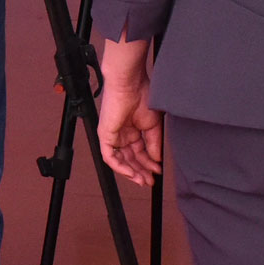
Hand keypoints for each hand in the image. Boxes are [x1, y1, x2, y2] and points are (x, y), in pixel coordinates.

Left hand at [97, 38, 162, 185]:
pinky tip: (131, 173)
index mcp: (133, 129)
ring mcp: (113, 135)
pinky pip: (110, 157)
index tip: (158, 171)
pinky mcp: (105, 136)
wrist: (130, 83)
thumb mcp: (153, 124)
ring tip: (143, 180)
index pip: (140, 152)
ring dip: (131, 172)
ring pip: (120, 160)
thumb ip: (154, 143)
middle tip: (150, 181)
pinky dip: (120, 167)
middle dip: (141, 171)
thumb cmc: (142, 95)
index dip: (149, 163)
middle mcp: (122, 134)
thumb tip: (157, 160)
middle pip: (130, 158)